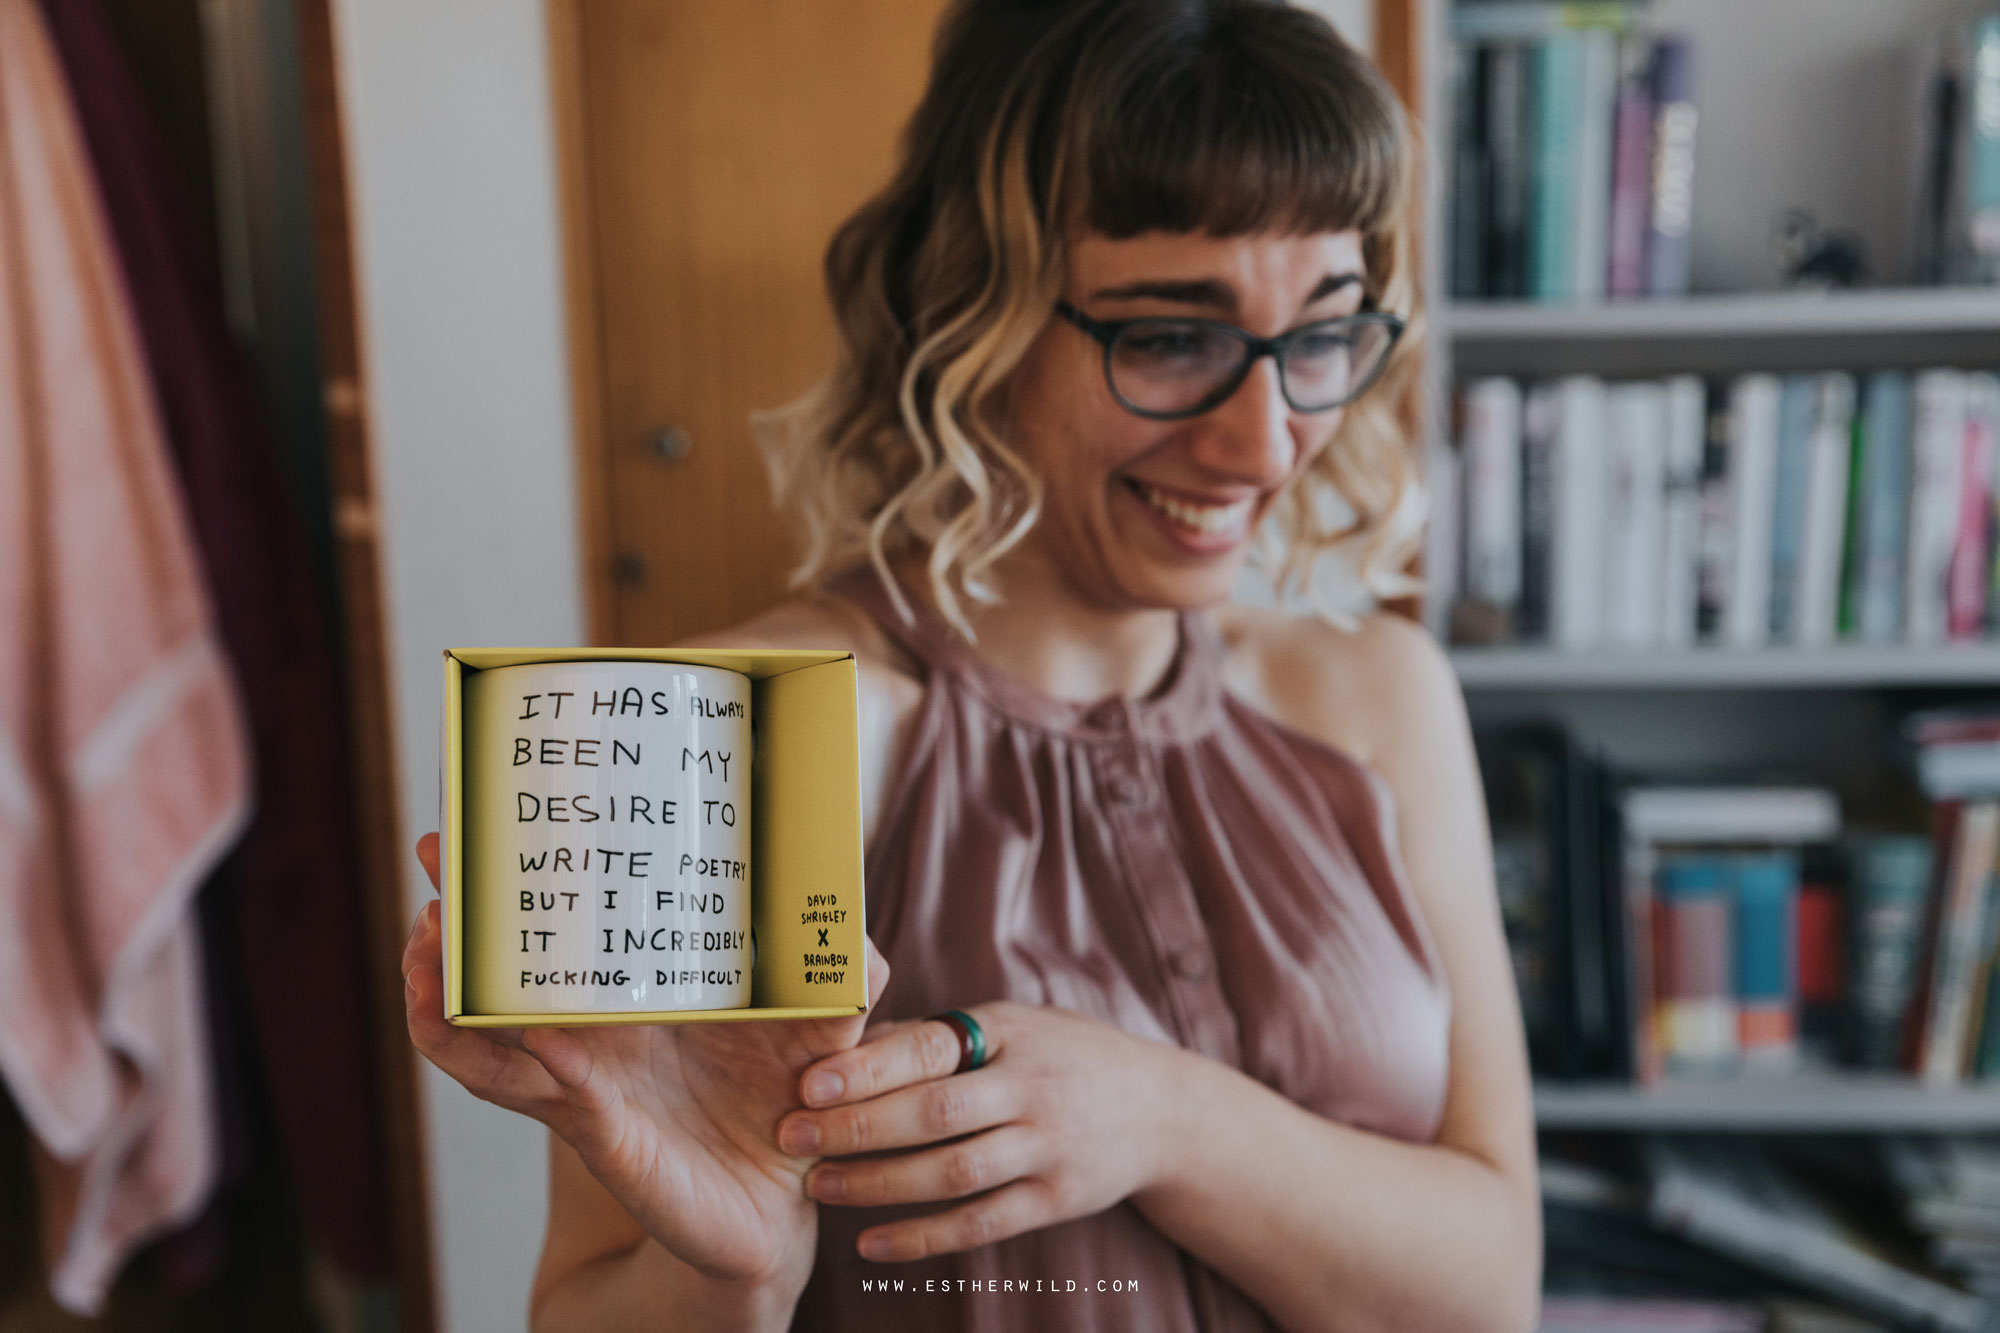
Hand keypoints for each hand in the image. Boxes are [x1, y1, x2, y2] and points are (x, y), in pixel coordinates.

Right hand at [402, 833, 888, 1290]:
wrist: (779, 1208)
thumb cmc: (786, 1102)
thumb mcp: (821, 1022)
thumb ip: (840, 963)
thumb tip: (846, 900)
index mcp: (632, 995)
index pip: (558, 930)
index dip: (513, 883)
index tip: (477, 822)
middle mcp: (590, 1036)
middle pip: (494, 975)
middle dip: (451, 920)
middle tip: (430, 858)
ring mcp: (584, 1085)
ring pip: (486, 1040)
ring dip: (448, 994)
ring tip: (428, 947)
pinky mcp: (604, 1134)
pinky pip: (548, 1094)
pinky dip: (527, 1064)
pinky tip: (526, 1028)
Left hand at [773, 1002, 1182, 1260]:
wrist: (1161, 1110)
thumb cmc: (1062, 1054)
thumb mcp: (1012, 1024)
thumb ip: (936, 1037)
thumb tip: (846, 1042)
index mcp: (1011, 1033)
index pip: (931, 1047)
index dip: (868, 1067)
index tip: (808, 1082)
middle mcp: (1033, 1088)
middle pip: (935, 1113)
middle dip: (858, 1127)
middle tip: (791, 1137)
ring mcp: (1049, 1147)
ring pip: (954, 1174)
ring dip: (880, 1183)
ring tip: (819, 1186)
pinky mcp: (1058, 1200)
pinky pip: (982, 1224)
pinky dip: (923, 1237)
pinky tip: (871, 1242)